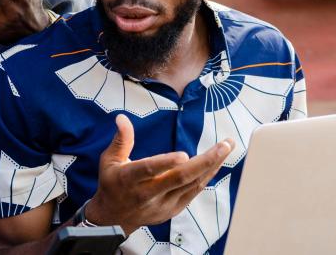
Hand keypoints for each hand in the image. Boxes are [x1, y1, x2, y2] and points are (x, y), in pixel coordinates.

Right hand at [86, 115, 232, 235]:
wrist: (114, 218)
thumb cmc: (112, 183)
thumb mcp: (108, 160)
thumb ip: (121, 140)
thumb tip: (122, 118)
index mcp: (129, 179)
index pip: (149, 170)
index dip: (166, 163)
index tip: (184, 154)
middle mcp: (147, 193)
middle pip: (179, 178)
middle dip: (205, 161)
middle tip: (224, 145)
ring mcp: (162, 204)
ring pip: (191, 185)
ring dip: (211, 166)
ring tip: (226, 147)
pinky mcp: (173, 209)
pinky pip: (193, 191)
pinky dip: (206, 176)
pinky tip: (216, 163)